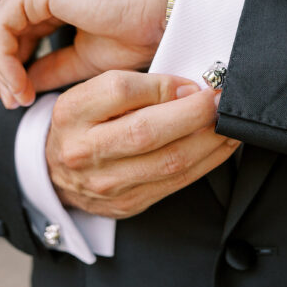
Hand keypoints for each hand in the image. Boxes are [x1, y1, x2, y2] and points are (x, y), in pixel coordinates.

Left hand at [0, 0, 172, 108]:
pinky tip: (20, 82)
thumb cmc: (143, 33)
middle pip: (6, 29)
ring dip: (3, 68)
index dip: (13, 65)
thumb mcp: (88, 59)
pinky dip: (5, 58)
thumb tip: (25, 84)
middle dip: (4, 69)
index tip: (18, 97)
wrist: (167, 15)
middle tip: (12, 102)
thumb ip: (55, 68)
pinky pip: (3, 26)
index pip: (21, 31)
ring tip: (17, 97)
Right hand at [46, 70, 239, 217]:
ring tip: (229, 122)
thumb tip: (188, 89)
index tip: (191, 83)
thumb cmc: (83, 125)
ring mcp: (106, 183)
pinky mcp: (128, 203)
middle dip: (194, 114)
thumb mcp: (93, 94)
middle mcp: (85, 150)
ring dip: (210, 140)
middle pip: (147, 132)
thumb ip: (134, 87)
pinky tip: (221, 145)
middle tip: (221, 100)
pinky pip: (177, 182)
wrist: (56, 174)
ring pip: (169, 162)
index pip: (119, 91)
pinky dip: (207, 161)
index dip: (164, 85)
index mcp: (73, 112)